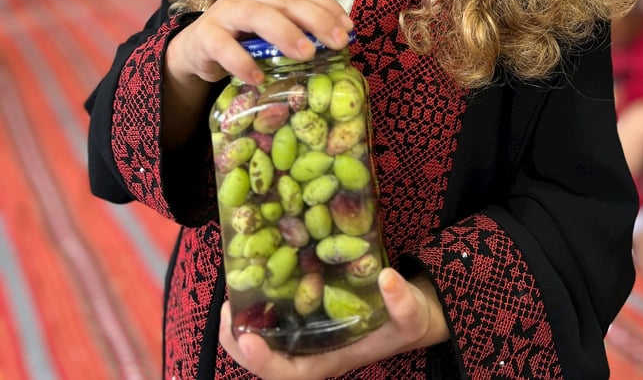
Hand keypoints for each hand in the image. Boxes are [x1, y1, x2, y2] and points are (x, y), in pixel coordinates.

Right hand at [162, 0, 353, 148]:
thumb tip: (341, 41)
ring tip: (306, 54)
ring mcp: (224, 10)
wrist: (197, 48)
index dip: (328, 9)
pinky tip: (258, 78)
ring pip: (256, 15)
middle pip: (285, 1)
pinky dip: (242, 62)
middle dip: (316, 20)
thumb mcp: (274, 28)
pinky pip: (224, 46)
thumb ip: (300, 28)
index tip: (350, 29)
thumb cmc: (244, 37)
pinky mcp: (206, 35)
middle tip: (338, 42)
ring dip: (284, 33)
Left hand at [219, 268, 448, 378]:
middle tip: (227, 309)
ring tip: (230, 296)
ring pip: (260, 343)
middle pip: (263, 362)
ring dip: (239, 326)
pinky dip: (255, 307)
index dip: (264, 362)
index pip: (288, 375)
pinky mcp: (303, 315)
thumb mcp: (411, 313)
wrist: (407, 313)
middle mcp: (310, 353)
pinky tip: (252, 282)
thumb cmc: (406, 320)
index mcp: (328, 360)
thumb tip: (387, 278)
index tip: (249, 338)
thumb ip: (402, 300)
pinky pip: (271, 320)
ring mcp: (304, 336)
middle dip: (238, 342)